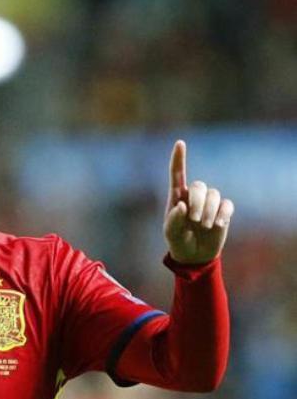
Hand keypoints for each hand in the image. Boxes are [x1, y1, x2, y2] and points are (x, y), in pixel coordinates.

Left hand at [163, 140, 233, 263]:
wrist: (195, 255)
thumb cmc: (178, 241)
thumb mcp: (171, 233)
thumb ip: (173, 220)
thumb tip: (182, 205)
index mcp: (177, 197)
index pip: (177, 174)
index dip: (178, 158)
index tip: (180, 143)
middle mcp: (194, 196)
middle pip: (199, 186)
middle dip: (198, 202)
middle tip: (194, 220)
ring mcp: (210, 202)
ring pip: (214, 195)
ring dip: (209, 211)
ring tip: (204, 226)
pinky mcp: (223, 211)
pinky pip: (227, 204)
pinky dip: (222, 214)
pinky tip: (218, 225)